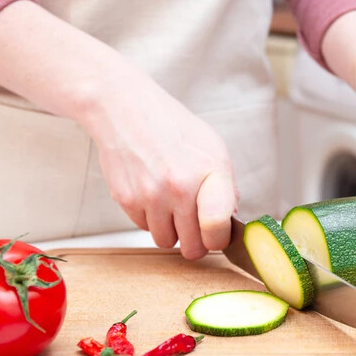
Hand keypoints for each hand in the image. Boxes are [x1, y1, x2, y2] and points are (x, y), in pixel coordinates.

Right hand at [0, 0, 236, 258]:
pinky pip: (143, 228)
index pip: (217, 228)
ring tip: (172, 205)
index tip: (217, 235)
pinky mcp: (126, 200)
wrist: (125, 108)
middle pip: (193, 247)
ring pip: (166, 242)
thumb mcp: (213, 147)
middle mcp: (180, 187)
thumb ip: (226, 186)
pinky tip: (151, 192)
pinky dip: (150, 218)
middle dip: (196, 241)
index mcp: (210, 172)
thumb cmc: (172, 126)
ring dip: (171, 230)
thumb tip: (230, 220)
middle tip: (195, 226)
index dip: (219, 239)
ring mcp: (151, 196)